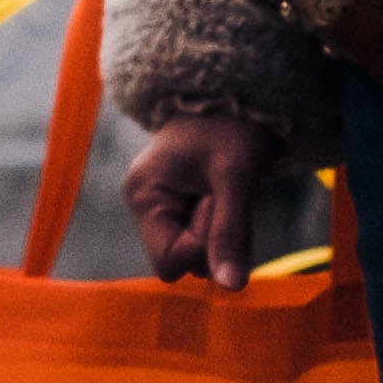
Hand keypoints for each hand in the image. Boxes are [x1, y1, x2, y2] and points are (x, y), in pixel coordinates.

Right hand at [123, 110, 269, 289]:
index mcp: (144, 194)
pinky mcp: (179, 206)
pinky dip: (222, 227)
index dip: (203, 244)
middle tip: (227, 195)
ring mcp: (161, 206)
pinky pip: (203, 239)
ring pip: (197, 255)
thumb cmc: (233, 127)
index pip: (169, 261)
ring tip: (229, 192)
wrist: (237, 94)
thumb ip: (230, 232)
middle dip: (214, 239)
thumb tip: (232, 287)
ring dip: (223, 234)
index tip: (219, 203)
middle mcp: (145, 203)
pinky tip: (226, 197)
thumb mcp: (236, 176)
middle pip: (182, 262)